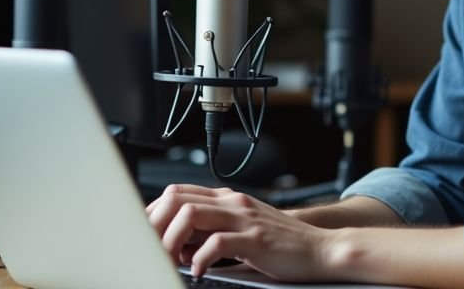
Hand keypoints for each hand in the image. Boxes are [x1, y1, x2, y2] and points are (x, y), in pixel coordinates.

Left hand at [146, 184, 336, 280]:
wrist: (321, 249)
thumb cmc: (282, 245)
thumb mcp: (243, 230)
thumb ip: (213, 230)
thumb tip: (178, 244)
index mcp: (228, 198)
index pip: (178, 192)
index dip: (154, 210)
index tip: (142, 232)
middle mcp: (233, 203)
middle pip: (177, 199)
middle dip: (155, 223)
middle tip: (148, 248)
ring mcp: (244, 218)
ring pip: (191, 215)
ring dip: (171, 240)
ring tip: (170, 261)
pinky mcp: (255, 239)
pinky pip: (217, 243)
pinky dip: (201, 259)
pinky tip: (199, 272)